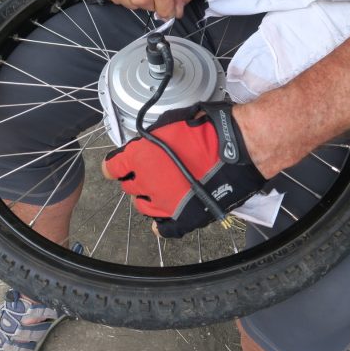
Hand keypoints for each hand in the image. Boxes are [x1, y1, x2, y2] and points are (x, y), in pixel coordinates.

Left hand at [102, 103, 265, 237]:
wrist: (236, 150)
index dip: (114, 166)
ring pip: (142, 205)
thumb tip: (146, 143)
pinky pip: (163, 228)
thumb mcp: (171, 122)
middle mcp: (147, 183)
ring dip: (146, 197)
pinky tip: (160, 220)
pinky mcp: (182, 217)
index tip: (115, 167)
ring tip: (158, 189)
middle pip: (128, 186)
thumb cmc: (208, 132)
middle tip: (146, 171)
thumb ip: (151, 137)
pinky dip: (159, 225)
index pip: (113, 167)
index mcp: (140, 158)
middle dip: (134, 178)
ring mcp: (164, 202)